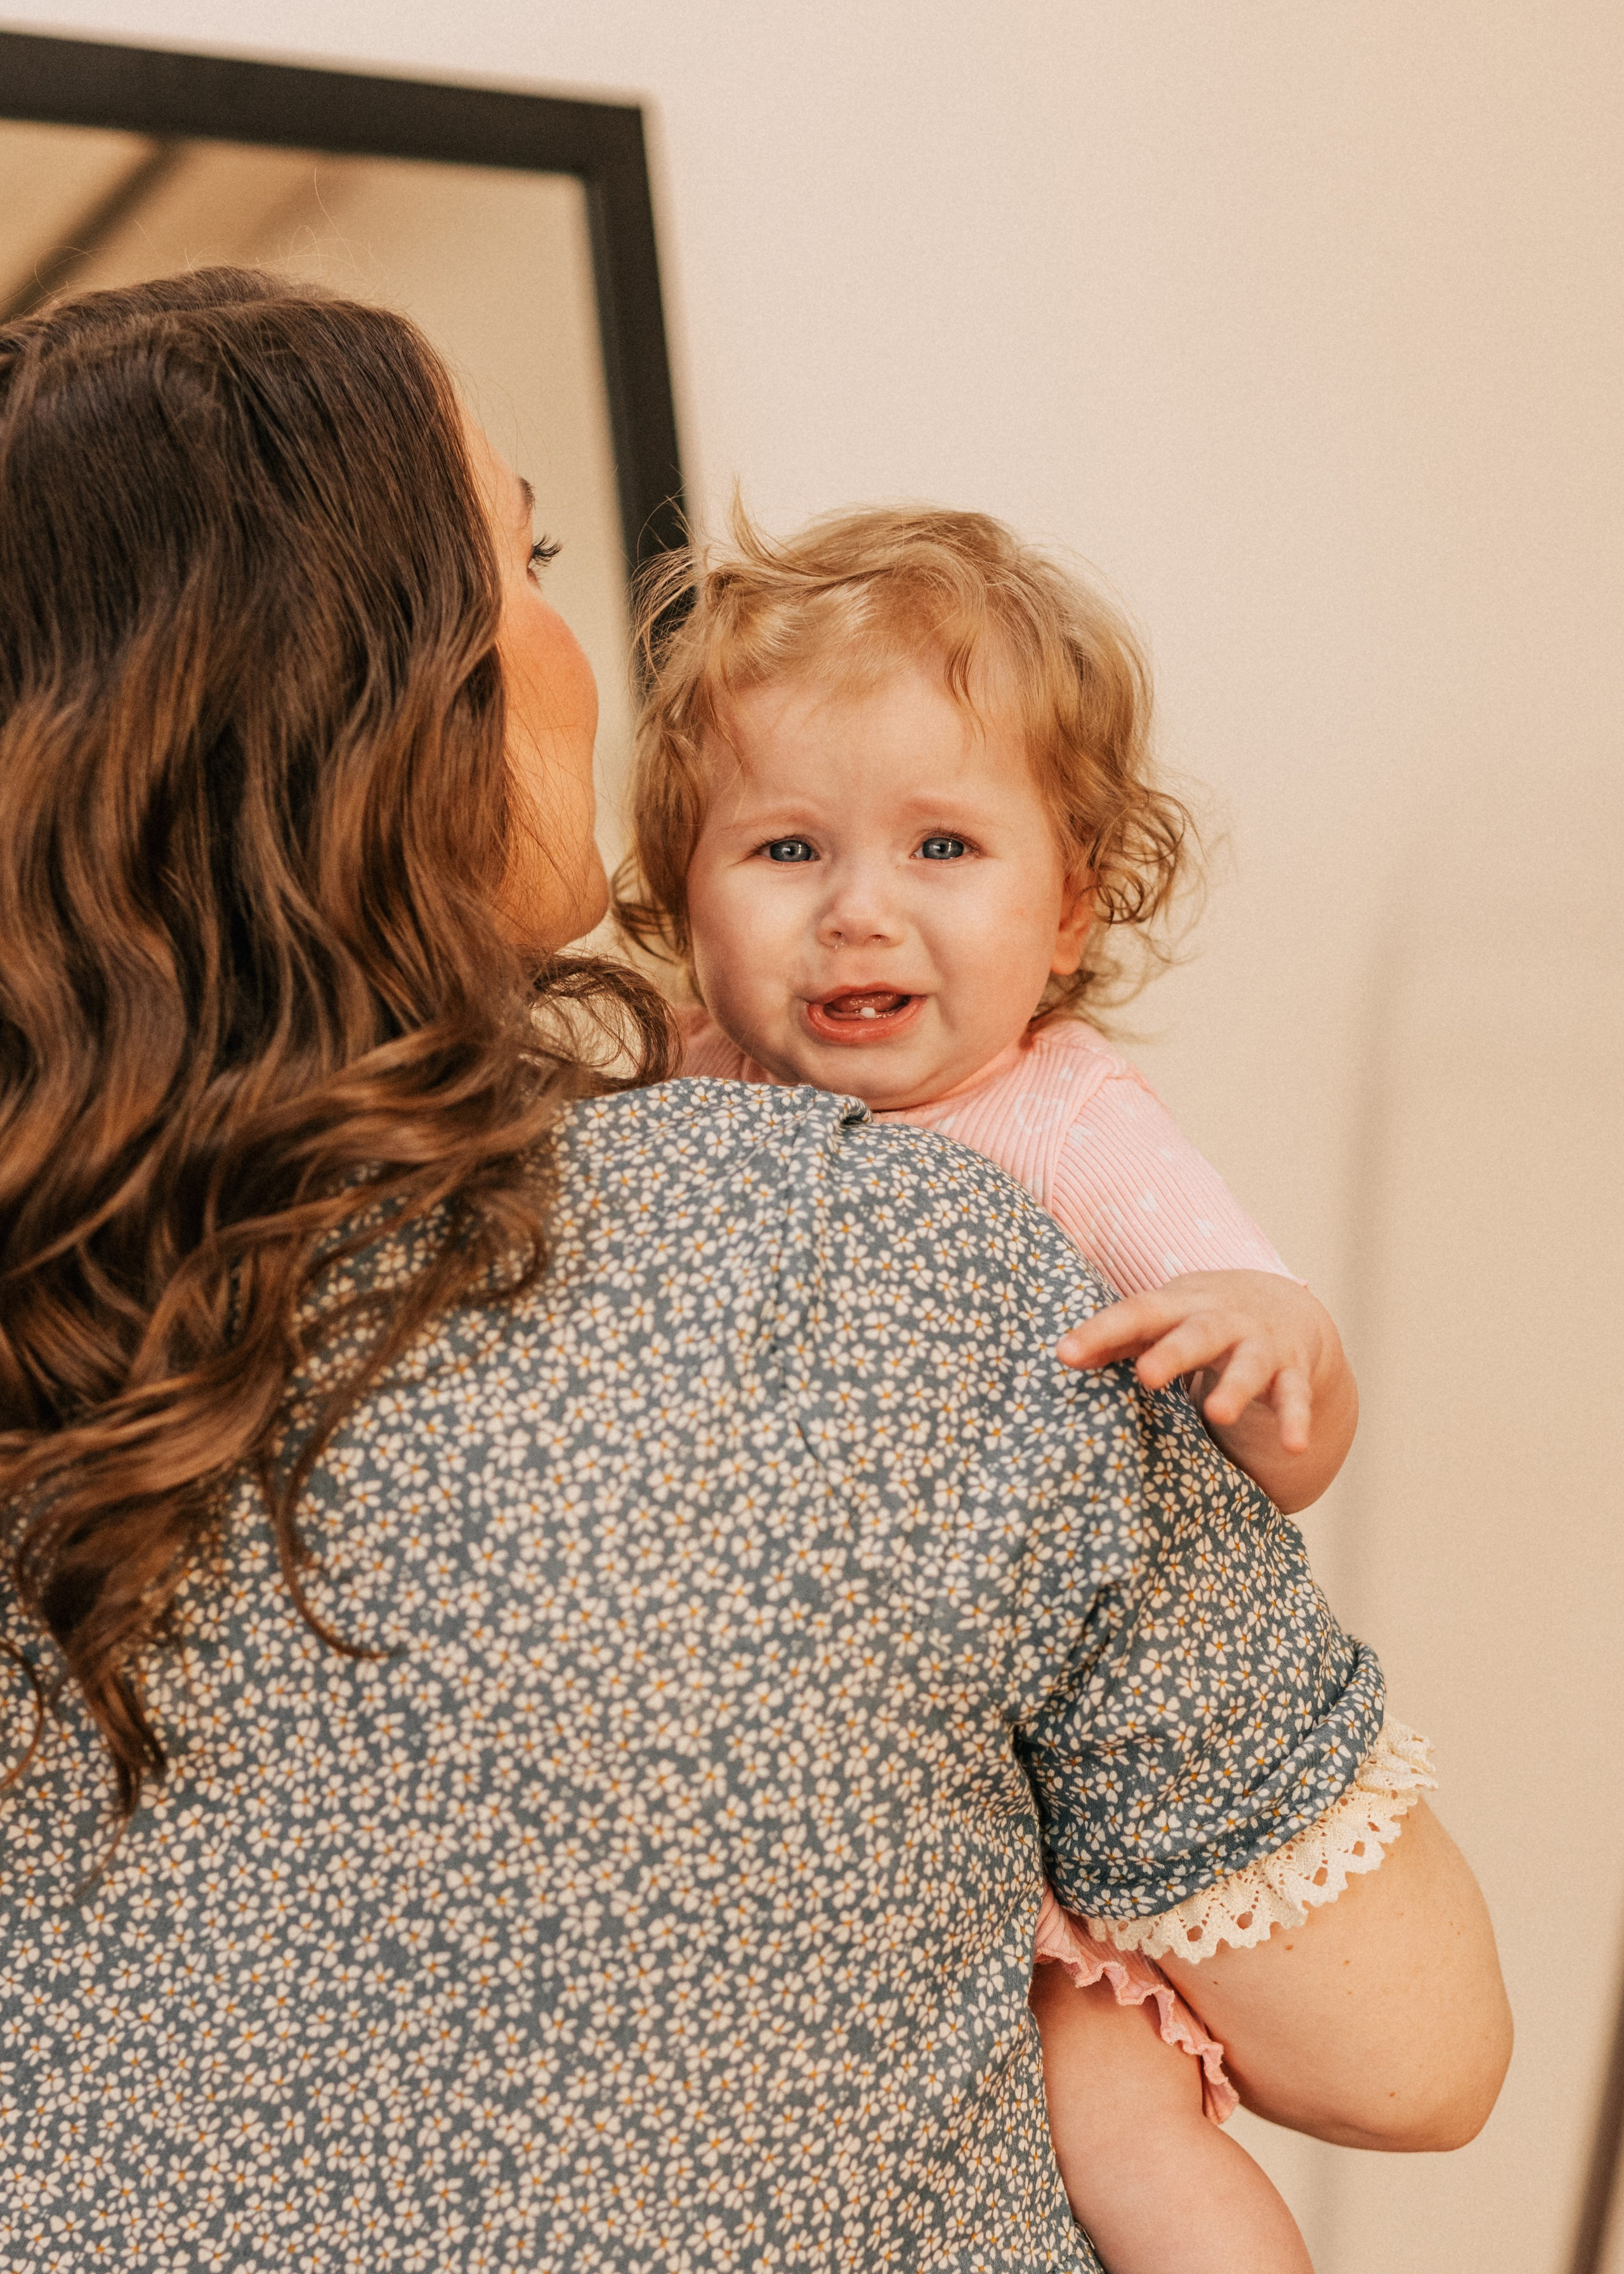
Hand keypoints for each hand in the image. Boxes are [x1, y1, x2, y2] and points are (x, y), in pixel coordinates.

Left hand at [1055, 1271, 1356, 1512]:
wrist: (1283, 1305)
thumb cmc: (1201, 1319)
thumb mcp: (1164, 1318)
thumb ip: (1119, 1338)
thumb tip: (1064, 1355)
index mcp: (1183, 1305)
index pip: (1139, 1312)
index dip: (1102, 1331)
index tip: (1066, 1353)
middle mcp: (1225, 1321)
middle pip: (1198, 1333)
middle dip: (1173, 1353)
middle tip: (1147, 1374)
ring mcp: (1262, 1346)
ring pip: (1250, 1365)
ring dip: (1235, 1388)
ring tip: (1218, 1414)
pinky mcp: (1293, 1372)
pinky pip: (1295, 1397)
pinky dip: (1296, 1421)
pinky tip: (1294, 1446)